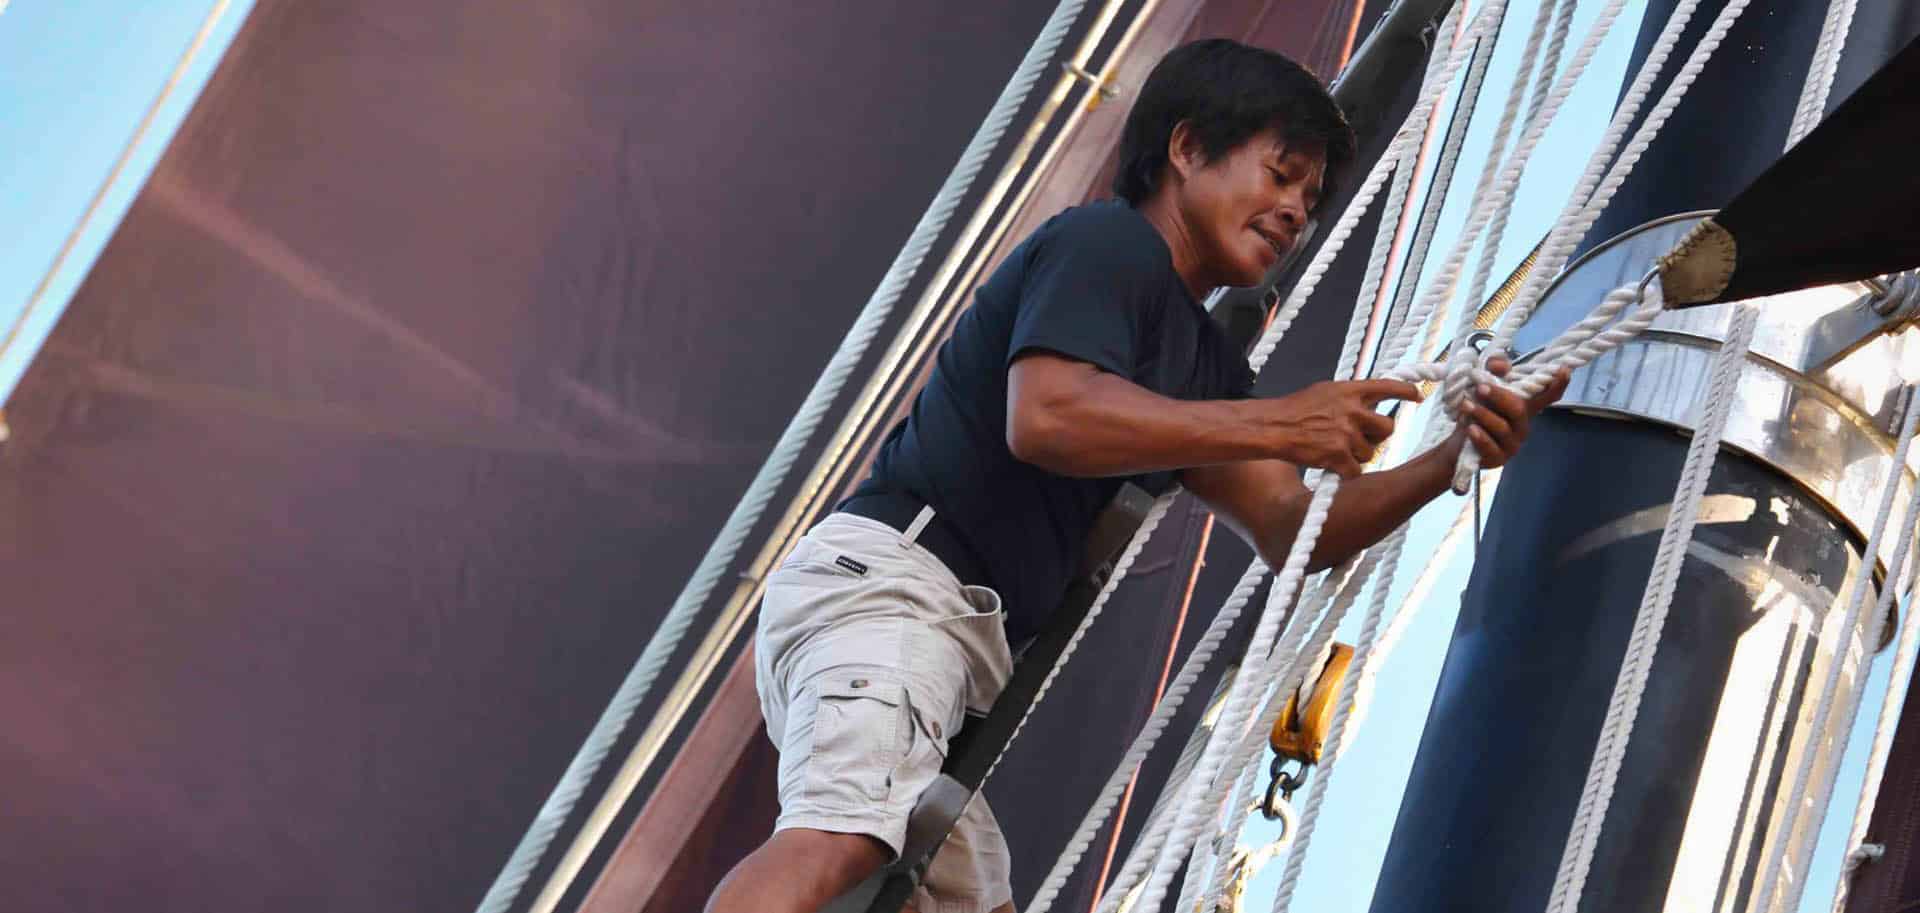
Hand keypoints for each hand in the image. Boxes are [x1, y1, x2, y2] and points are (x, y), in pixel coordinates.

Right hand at [1251, 379, 1423, 478]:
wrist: (1272, 427)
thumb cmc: (1294, 410)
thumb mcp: (1324, 391)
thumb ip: (1349, 397)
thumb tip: (1369, 404)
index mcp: (1350, 390)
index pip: (1387, 387)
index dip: (1406, 392)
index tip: (1417, 395)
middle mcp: (1352, 410)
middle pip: (1387, 427)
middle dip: (1379, 436)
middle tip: (1364, 438)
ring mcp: (1347, 433)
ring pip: (1371, 452)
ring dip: (1357, 455)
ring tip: (1334, 449)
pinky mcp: (1339, 455)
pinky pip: (1356, 470)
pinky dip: (1345, 472)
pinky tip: (1331, 465)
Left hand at [1453, 356, 1570, 468]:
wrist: (1457, 442)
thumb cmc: (1476, 411)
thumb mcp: (1483, 386)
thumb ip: (1493, 369)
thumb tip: (1500, 365)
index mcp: (1524, 406)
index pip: (1547, 396)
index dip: (1557, 384)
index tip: (1564, 370)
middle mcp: (1522, 425)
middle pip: (1519, 409)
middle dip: (1499, 396)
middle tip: (1480, 388)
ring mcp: (1512, 444)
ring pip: (1502, 428)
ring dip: (1483, 414)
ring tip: (1466, 406)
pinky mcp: (1498, 458)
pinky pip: (1491, 447)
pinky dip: (1480, 437)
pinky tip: (1470, 429)